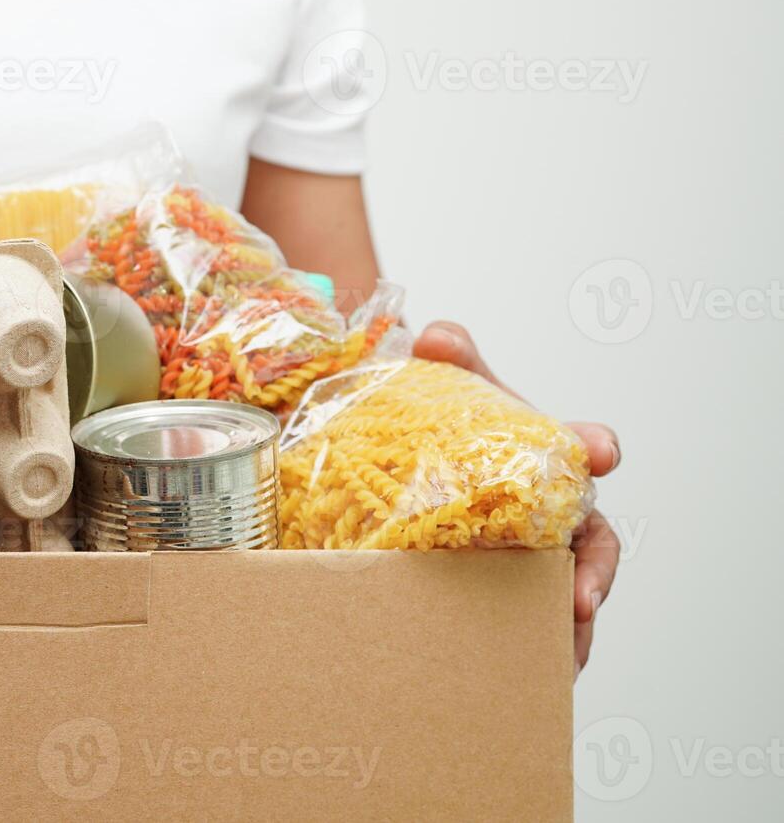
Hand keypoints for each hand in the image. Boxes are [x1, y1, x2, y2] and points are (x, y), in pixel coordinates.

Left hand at [412, 321, 620, 676]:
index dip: (596, 445)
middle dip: (592, 574)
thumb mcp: (451, 386)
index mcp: (550, 454)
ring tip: (559, 654)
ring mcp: (535, 557)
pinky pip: (526, 627)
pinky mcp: (506, 594)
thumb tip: (438, 337)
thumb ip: (451, 356)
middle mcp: (556, 510)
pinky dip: (530, 650)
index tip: (601, 449)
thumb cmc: (450, 422)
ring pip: (566, 598)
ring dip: (565, 628)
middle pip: (592, 546)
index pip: (587, 446)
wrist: (406, 460)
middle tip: (580, 598)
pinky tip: (518, 672)